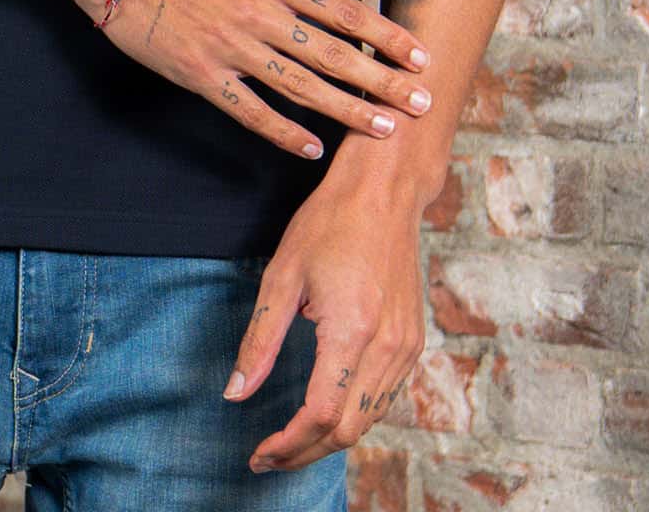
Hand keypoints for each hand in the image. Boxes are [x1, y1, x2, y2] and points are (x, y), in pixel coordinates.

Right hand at [61, 0, 431, 158]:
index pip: (344, 12)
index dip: (387, 36)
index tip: (422, 56)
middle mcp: (259, 13)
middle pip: (334, 55)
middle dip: (383, 82)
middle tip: (422, 104)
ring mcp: (230, 47)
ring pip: (301, 87)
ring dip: (346, 111)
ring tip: (384, 131)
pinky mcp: (200, 74)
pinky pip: (248, 110)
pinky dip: (282, 132)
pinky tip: (312, 147)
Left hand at [221, 166, 429, 473]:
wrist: (385, 192)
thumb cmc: (330, 223)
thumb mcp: (282, 275)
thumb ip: (259, 340)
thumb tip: (235, 393)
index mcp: (352, 330)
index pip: (320, 415)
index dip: (287, 444)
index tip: (258, 453)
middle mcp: (387, 346)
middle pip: (348, 431)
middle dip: (305, 453)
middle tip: (268, 456)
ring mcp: (406, 346)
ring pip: (370, 420)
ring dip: (330, 440)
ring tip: (290, 442)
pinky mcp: (413, 341)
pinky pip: (385, 398)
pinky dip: (355, 416)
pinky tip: (327, 411)